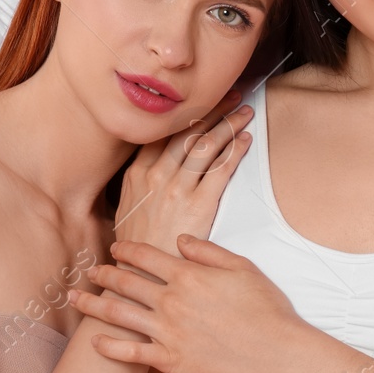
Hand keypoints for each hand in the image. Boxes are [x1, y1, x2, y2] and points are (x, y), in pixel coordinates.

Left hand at [70, 236, 308, 372]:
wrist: (277, 352)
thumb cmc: (266, 307)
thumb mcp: (242, 266)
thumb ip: (207, 250)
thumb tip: (180, 238)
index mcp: (188, 274)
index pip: (146, 255)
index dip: (126, 249)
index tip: (115, 247)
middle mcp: (172, 300)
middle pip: (125, 282)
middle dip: (103, 274)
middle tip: (89, 271)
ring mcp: (168, 332)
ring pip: (119, 315)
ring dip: (93, 305)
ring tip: (75, 299)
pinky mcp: (170, 360)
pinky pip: (130, 353)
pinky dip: (109, 347)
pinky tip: (95, 342)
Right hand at [113, 91, 252, 253]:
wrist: (140, 276)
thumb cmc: (137, 244)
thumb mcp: (128, 206)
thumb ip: (141, 181)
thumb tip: (155, 160)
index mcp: (138, 173)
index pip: (165, 132)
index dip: (187, 113)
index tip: (202, 99)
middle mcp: (156, 175)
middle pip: (188, 132)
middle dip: (213, 110)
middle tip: (232, 96)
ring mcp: (177, 189)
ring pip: (206, 146)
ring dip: (229, 125)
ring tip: (245, 113)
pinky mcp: (198, 206)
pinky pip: (220, 170)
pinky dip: (234, 152)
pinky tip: (245, 141)